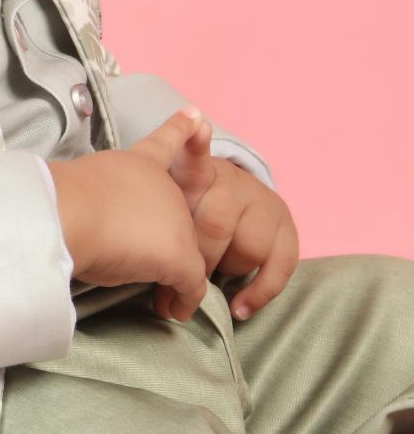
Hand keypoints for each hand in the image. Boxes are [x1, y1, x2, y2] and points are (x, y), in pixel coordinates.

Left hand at [155, 134, 299, 322]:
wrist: (224, 199)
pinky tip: (240, 308)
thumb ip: (158, 225)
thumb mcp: (166, 206)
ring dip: (226, 269)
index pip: (194, 155)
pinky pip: (281, 264)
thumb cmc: (183, 211)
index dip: (195, 142)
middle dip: (199, 258)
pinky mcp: (285, 225)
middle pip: (218, 222)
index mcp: (196, 173)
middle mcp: (233, 182)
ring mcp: (263, 201)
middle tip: (180, 276)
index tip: (198, 126)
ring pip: (249, 246)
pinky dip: (259, 291)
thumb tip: (147, 274)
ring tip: (207, 278)